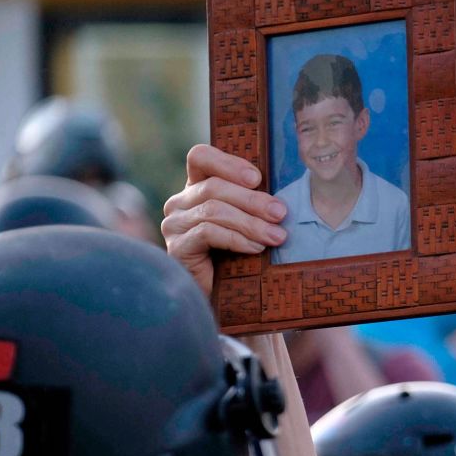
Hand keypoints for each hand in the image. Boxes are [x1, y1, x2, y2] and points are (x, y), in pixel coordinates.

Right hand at [161, 144, 286, 297]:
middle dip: (252, 200)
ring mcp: (174, 225)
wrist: (225, 298)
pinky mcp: (176, 248)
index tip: (257, 178)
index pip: (200, 157)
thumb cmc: (241, 257)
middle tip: (281, 213)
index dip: (227, 163)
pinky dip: (237, 239)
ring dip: (250, 223)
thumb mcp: (248, 222)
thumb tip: (281, 196)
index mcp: (196, 187)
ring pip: (213, 210)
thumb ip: (253, 202)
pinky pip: (207, 233)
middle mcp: (179, 203)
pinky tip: (256, 248)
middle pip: (213, 187)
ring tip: (276, 236)